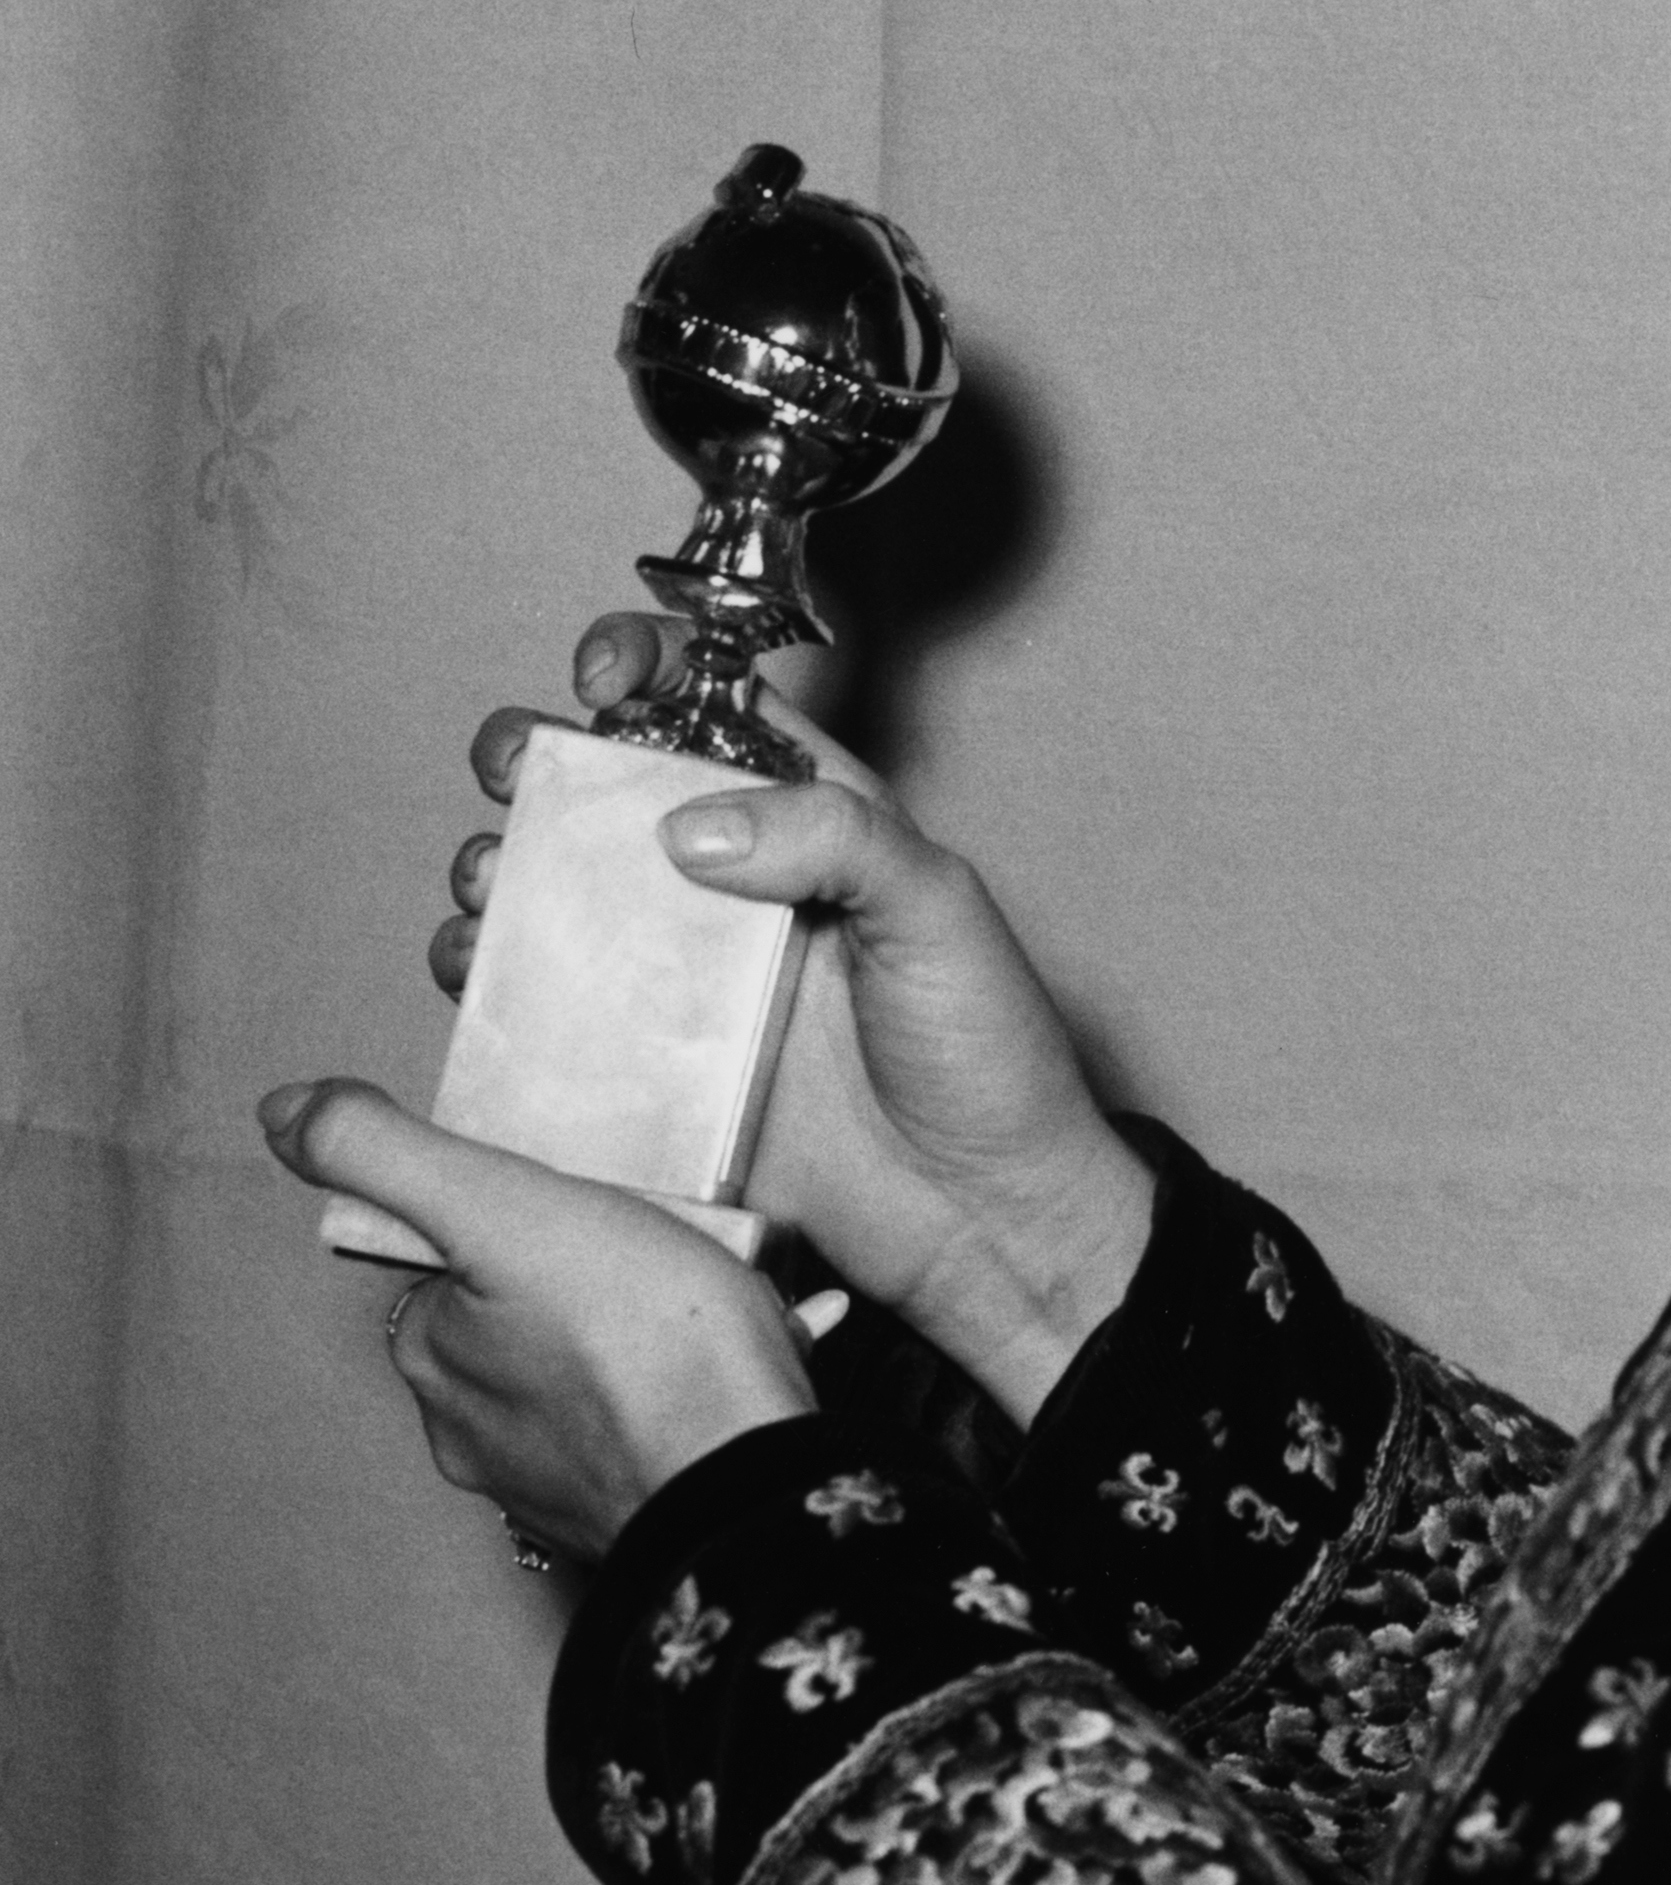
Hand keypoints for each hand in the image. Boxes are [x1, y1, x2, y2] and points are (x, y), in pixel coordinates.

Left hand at [263, 1080, 816, 1561]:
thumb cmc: (644, 1347)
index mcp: (435, 1359)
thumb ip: (389, 1155)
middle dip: (593, 1280)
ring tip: (726, 1303)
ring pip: (599, 1375)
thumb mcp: (505, 1211)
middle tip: (663, 1252)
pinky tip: (760, 1353)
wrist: (750, 1482)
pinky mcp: (640, 1503)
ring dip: (655, 1333)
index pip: (459, 1261)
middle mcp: (476, 1433)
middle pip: (529, 1316)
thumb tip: (283, 1112)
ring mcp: (559, 1479)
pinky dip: (703, 1381)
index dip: (526, 1223)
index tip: (587, 1214)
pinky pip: (662, 1420)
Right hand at [442, 614, 1155, 1423]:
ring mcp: (678, 976)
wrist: (979, 1217)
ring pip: (551, 890)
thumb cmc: (986, 1054)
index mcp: (811, 821)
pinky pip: (539, 1008)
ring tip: (491, 881)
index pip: (714, 709)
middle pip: (603, 790)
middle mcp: (732, 886)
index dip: (648, 668)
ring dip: (496, 866)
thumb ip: (836, 839)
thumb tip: (688, 824)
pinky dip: (487, 978)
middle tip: (514, 768)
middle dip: (535, 758)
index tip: (602, 675)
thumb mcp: (940, 912)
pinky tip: (471, 970)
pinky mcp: (640, 1066)